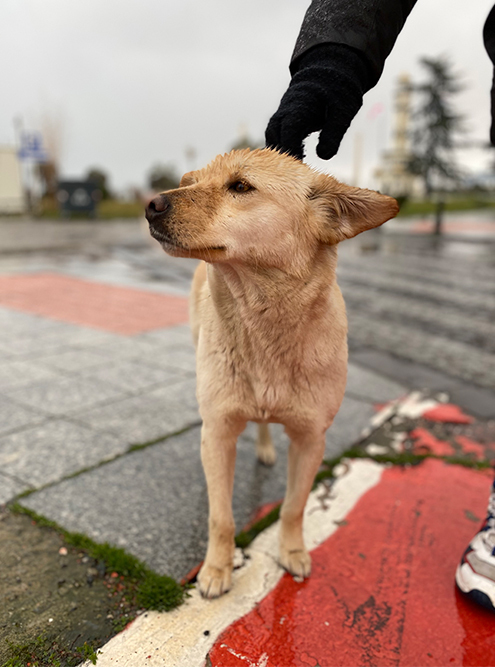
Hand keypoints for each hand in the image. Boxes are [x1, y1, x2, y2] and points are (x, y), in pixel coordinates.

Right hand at [266, 44, 368, 159]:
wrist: (328, 72)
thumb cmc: (337, 91)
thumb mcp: (342, 111)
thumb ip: (334, 133)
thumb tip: (324, 156)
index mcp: (298, 108)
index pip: (288, 133)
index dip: (292, 152)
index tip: (301, 169)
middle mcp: (285, 112)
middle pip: (274, 138)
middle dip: (282, 157)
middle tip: (297, 175)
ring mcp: (282, 115)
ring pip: (273, 138)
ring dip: (280, 155)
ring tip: (296, 170)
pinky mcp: (284, 120)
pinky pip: (277, 138)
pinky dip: (283, 150)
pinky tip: (297, 161)